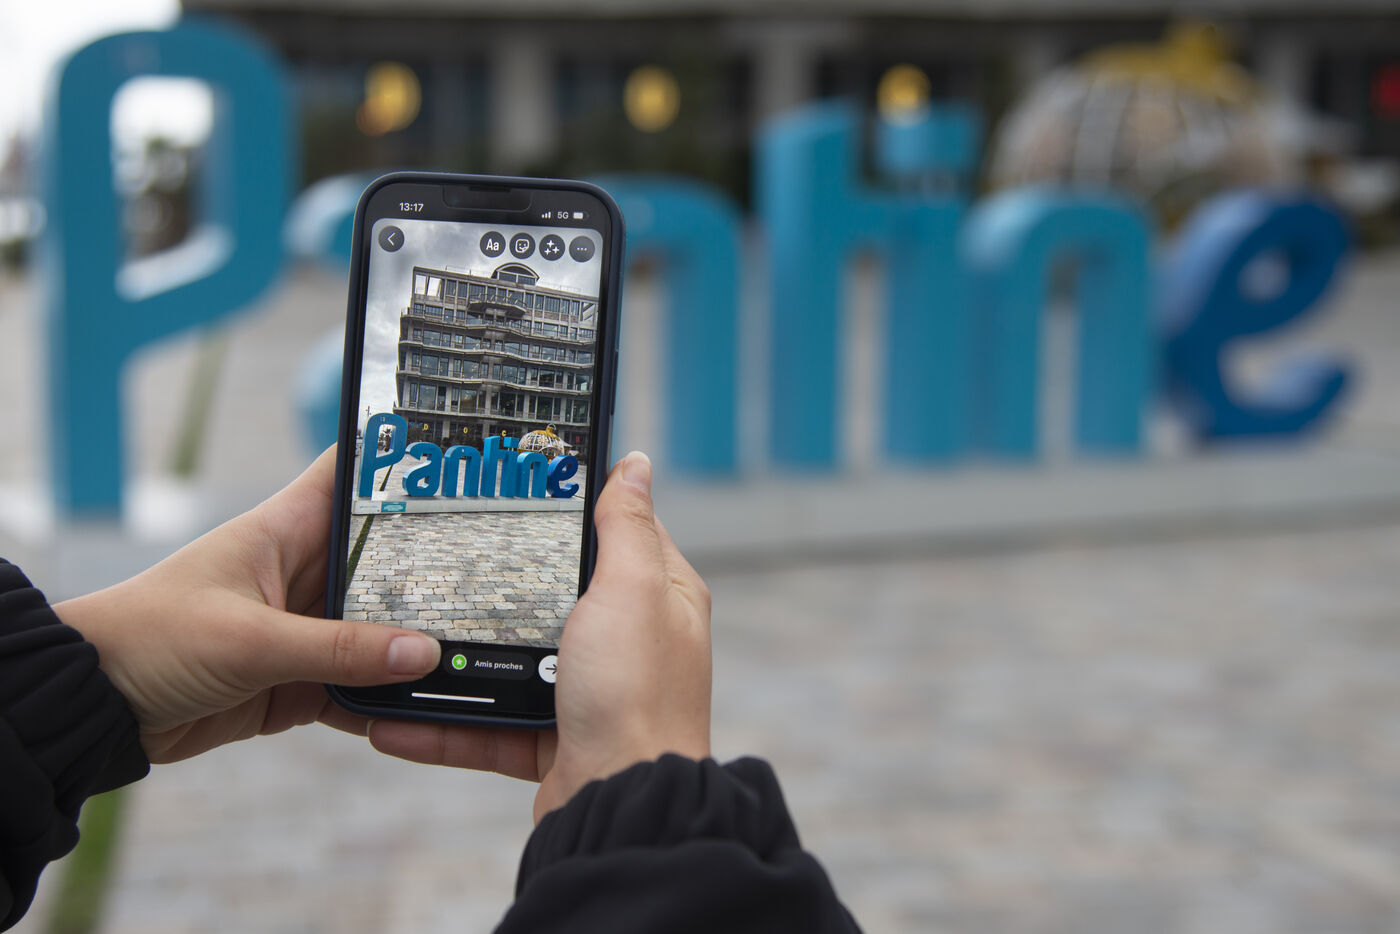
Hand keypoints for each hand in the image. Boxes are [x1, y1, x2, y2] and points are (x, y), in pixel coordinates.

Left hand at [54, 448, 441, 762]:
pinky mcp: (296, 680)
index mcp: (284, 531)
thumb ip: (337, 649)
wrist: (93, 708)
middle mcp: (301, 573)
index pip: (349, 476)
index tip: (464, 462)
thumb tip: (422, 654)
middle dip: (432, 568)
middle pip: (384, 561)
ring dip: (412, 643)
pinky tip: (424, 705)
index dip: (399, 461)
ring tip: (471, 647)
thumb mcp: (248, 640)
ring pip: (377, 629)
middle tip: (493, 572)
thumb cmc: (151, 639)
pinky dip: (384, 698)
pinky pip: (356, 684)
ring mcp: (301, 628)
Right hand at [369, 451, 712, 821]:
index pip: (615, 532)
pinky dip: (442, 727)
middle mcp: (627, 644)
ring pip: (511, 666)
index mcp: (657, 598)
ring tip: (399, 643)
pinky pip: (488, 729)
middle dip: (497, 584)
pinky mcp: (555, 745)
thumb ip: (625, 527)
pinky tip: (393, 719)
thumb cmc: (638, 693)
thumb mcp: (631, 589)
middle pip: (551, 597)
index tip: (516, 483)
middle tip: (440, 554)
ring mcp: (590, 696)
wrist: (624, 807)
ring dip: (455, 662)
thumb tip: (635, 464)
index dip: (570, 505)